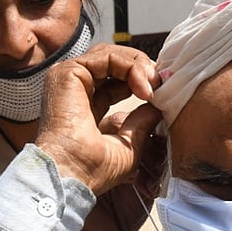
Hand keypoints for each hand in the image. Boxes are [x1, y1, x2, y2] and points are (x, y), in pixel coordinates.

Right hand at [35, 44, 163, 230]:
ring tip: (155, 86)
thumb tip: (158, 106)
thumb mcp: (129, 144)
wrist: (73, 175)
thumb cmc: (94, 169)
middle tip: (163, 84)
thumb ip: (142, 122)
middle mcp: (76, 89)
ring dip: (140, 66)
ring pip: (112, 55)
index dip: (142, 80)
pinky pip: (106, 56)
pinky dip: (130, 66)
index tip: (163, 93)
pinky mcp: (67, 73)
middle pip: (115, 62)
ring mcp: (70, 79)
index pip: (117, 79)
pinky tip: (143, 87)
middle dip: (143, 69)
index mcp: (87, 105)